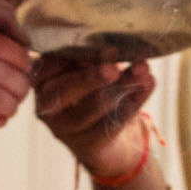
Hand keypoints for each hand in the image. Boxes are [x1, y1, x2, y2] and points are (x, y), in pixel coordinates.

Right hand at [32, 57, 156, 175]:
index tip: (102, 46)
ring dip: (121, 85)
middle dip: (91, 77)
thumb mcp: (86, 70)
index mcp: (42, 79)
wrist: (105, 141)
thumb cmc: (93, 94)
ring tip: (142, 70)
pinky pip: (114, 121)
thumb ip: (92, 57)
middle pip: (65, 89)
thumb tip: (114, 45)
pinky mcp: (88, 144)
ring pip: (93, 106)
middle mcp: (48, 104)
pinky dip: (135, 99)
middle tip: (112, 68)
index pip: (53, 64)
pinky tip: (148, 84)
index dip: (78, 54)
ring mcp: (66, 128)